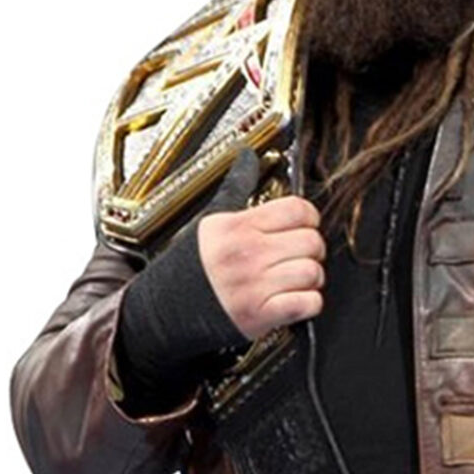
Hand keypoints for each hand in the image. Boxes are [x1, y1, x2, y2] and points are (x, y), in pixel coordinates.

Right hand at [198, 151, 325, 338]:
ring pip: (312, 272)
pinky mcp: (259, 316)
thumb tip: (248, 158)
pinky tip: (293, 298)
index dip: (307, 216)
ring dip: (311, 277)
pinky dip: (308, 303)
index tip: (303, 224)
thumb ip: (236, 188)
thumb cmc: (189, 268)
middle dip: (311, 248)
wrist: (161, 311)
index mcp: (236, 227)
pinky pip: (307, 304)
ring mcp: (254, 286)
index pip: (297, 209)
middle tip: (300, 253)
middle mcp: (247, 254)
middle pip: (310, 241)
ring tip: (295, 277)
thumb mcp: (209, 222)